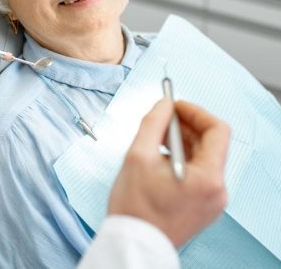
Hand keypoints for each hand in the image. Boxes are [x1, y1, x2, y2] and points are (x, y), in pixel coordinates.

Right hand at [108, 98, 229, 246]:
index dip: (195, 112)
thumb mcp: (138, 155)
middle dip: (185, 125)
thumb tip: (164, 104)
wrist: (132, 244)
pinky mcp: (202, 205)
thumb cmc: (135, 208)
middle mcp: (217, 190)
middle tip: (163, 116)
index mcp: (208, 178)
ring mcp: (211, 199)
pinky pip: (197, 171)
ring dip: (182, 140)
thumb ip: (153, 122)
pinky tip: (160, 155)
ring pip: (202, 156)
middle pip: (210, 142)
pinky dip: (182, 157)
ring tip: (156, 137)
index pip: (217, 130)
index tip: (175, 105)